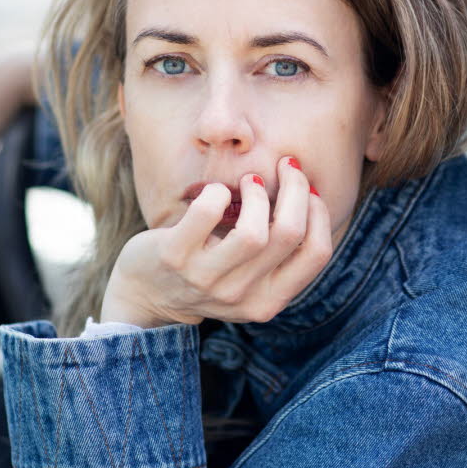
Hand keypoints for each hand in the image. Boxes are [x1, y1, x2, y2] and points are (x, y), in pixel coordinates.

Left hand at [99, 157, 332, 327]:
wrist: (147, 296)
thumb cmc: (209, 273)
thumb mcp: (251, 278)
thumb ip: (278, 251)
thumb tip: (308, 192)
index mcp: (269, 301)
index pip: (316, 254)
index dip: (319, 213)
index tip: (309, 189)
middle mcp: (241, 295)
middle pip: (289, 233)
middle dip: (296, 188)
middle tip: (287, 166)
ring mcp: (206, 279)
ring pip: (254, 232)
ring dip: (257, 193)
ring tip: (249, 181)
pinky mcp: (175, 257)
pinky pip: (207, 213)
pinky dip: (217, 191)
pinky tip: (216, 191)